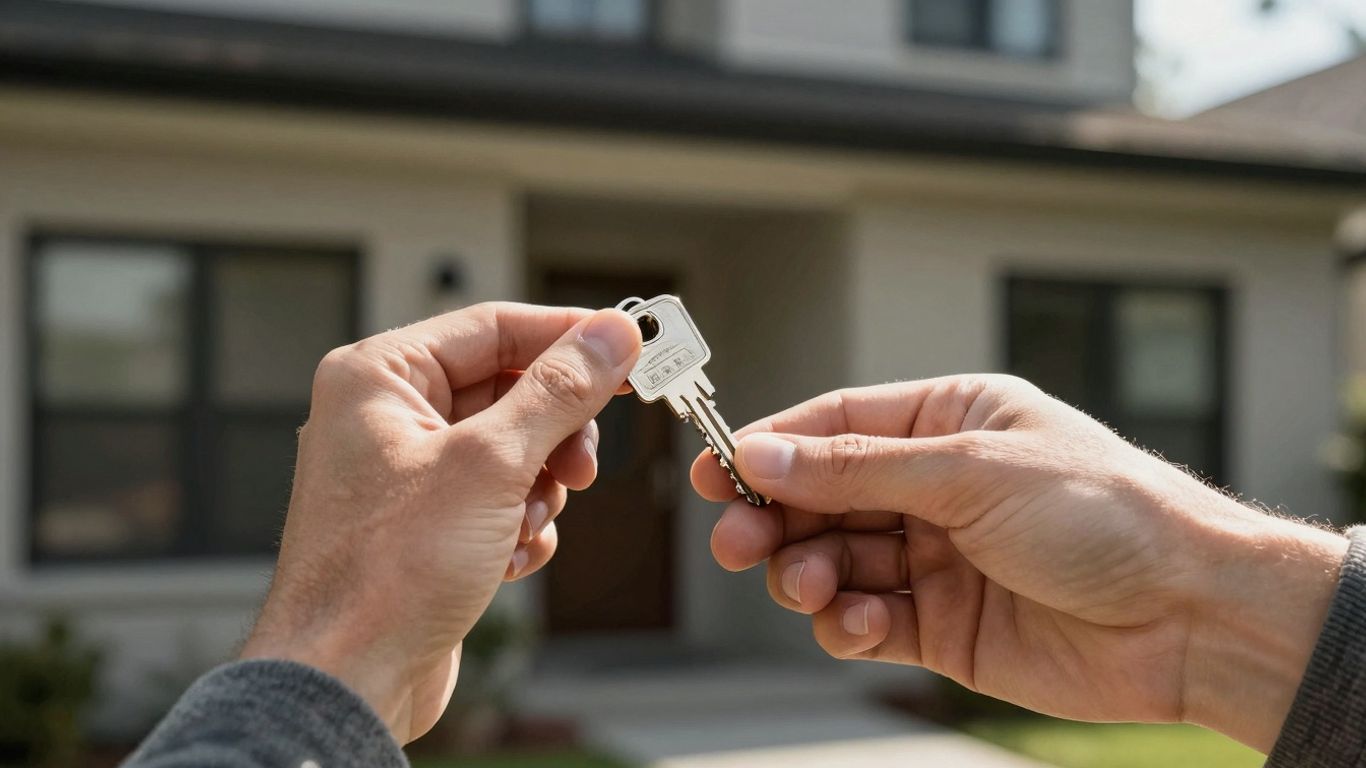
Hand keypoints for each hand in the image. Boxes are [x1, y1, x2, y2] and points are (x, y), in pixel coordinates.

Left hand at [241, 303, 641, 742]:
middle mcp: (387, 416)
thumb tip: (609, 336)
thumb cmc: (385, 572)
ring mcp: (408, 473)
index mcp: (379, 376)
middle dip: (553, 435)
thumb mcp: (489, 464)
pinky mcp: (428, 524)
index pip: (494, 327)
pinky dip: (519, 525)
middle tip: (582, 464)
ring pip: (513, 449)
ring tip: (521, 525)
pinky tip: (506, 559)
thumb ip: (558, 392)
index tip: (628, 349)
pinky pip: (499, 498)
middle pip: (509, 389)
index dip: (567, 337)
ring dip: (538, 490)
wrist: (349, 680)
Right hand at [691, 375, 1346, 751]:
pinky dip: (847, 624)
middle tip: (740, 541)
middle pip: (822, 497)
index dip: (772, 445)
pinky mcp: (940, 625)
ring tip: (807, 585)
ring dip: (806, 574)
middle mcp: (935, 487)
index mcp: (948, 422)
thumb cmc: (1103, 513)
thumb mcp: (971, 472)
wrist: (1188, 616)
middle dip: (776, 518)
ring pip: (834, 561)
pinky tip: (860, 624)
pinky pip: (864, 620)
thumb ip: (858, 469)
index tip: (717, 470)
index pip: (837, 425)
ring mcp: (934, 557)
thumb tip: (763, 452)